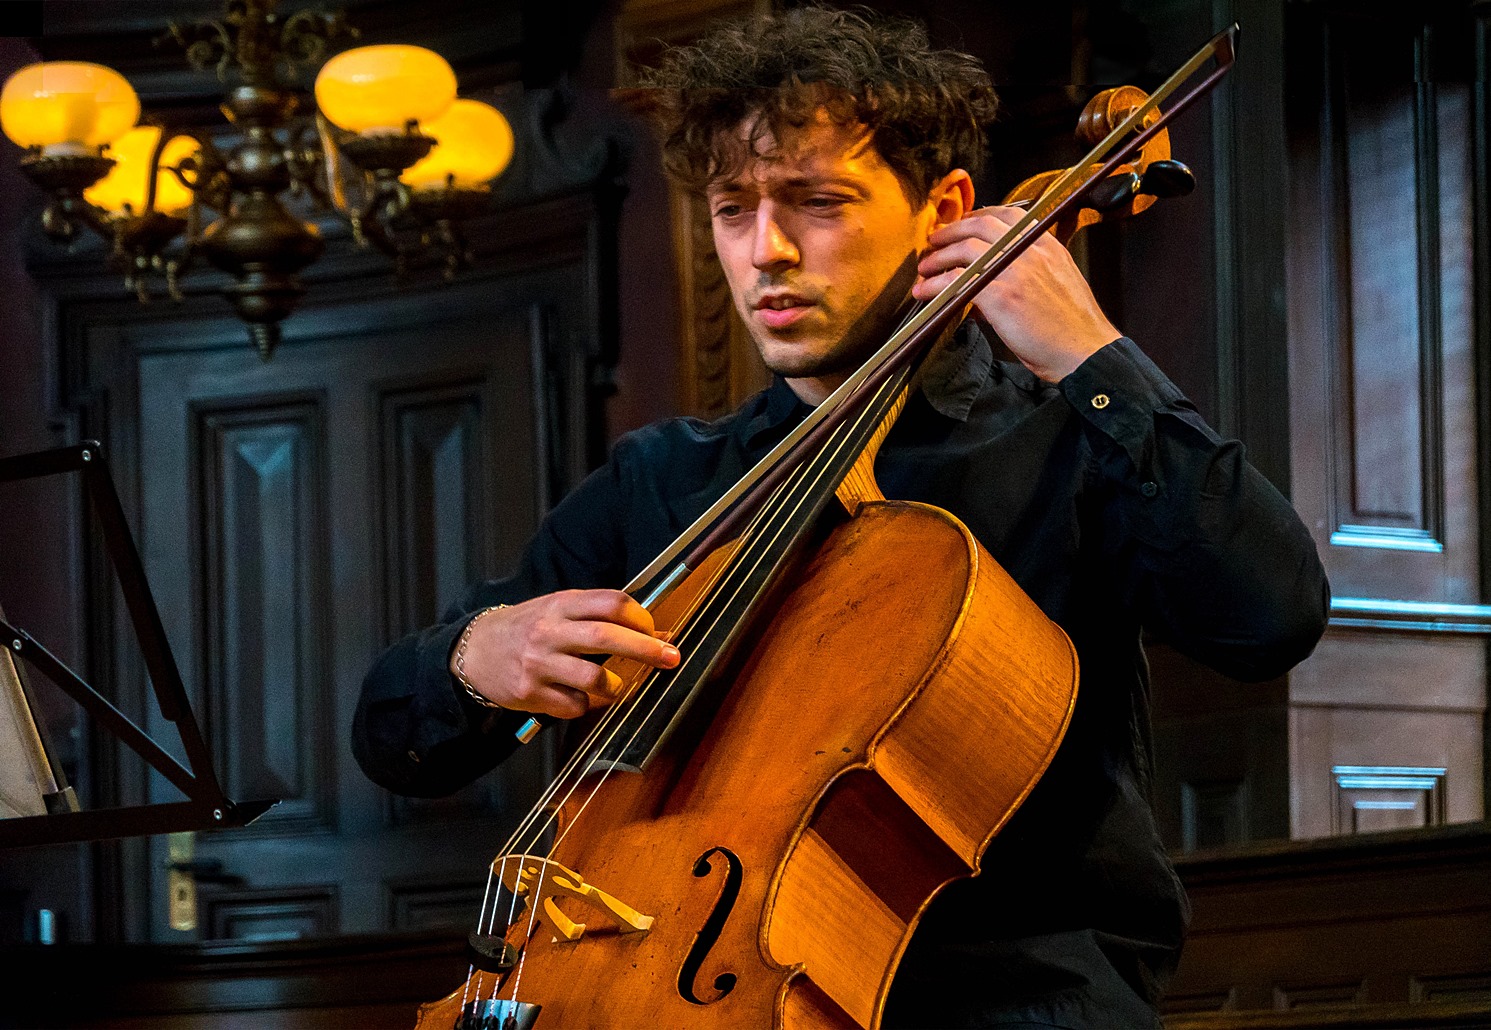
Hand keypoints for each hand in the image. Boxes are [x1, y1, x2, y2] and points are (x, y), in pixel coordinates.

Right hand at [453, 590, 679, 718]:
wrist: (474, 651)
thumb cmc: (527, 629)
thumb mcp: (559, 610)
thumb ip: (600, 618)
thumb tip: (657, 633)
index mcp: (560, 605)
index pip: (611, 602)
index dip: (640, 617)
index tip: (654, 630)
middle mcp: (550, 631)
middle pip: (607, 637)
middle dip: (646, 649)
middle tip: (670, 658)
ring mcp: (539, 663)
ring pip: (593, 678)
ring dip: (616, 686)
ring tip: (616, 686)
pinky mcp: (530, 693)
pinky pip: (573, 706)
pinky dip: (585, 705)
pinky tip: (577, 697)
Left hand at [913, 205, 1120, 381]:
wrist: (1084, 351)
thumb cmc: (1071, 327)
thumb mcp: (1056, 284)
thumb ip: (1026, 273)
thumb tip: (988, 280)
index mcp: (1047, 245)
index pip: (1009, 214)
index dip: (978, 216)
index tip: (962, 224)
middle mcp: (1031, 250)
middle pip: (981, 224)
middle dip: (951, 230)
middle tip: (934, 240)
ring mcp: (1015, 270)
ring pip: (966, 248)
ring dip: (939, 257)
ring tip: (925, 267)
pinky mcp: (1001, 294)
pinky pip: (959, 280)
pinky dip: (937, 284)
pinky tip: (927, 292)